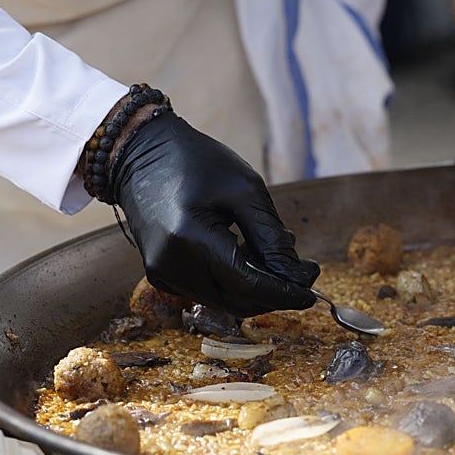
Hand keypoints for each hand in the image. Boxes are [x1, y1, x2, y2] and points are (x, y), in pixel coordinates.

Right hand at [109, 111, 318, 317]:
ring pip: (223, 301)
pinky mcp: (160, 275)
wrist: (142, 153)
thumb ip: (271, 237)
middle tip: (304, 270)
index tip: (312, 292)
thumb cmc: (197, 162)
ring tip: (273, 252)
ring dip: (256, 287)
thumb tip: (297, 276)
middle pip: (237, 300)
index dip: (284, 293)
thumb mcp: (245, 190)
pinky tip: (245, 253)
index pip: (247, 285)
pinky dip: (233, 283)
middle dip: (275, 293)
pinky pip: (207, 292)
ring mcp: (161, 273)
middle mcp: (169, 264)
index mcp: (189, 238)